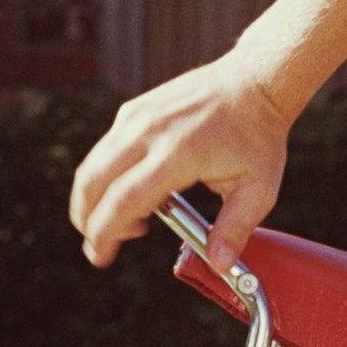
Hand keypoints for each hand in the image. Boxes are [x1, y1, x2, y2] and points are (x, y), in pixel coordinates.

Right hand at [71, 57, 297, 273]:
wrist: (254, 82)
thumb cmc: (258, 137)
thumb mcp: (259, 188)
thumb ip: (235, 228)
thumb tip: (218, 264)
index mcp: (177, 153)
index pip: (123, 200)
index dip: (105, 233)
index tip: (100, 256)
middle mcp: (148, 132)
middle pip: (93, 183)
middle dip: (87, 220)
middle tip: (100, 245)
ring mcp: (136, 117)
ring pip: (92, 165)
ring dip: (92, 200)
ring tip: (122, 223)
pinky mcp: (132, 110)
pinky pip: (105, 150)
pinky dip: (105, 177)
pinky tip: (133, 193)